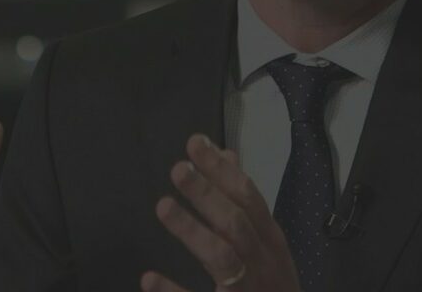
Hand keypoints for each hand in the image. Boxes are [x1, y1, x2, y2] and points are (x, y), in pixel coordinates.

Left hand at [140, 134, 300, 291]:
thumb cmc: (272, 285)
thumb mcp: (266, 242)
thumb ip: (244, 201)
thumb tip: (227, 155)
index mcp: (270, 240)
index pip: (248, 197)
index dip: (222, 170)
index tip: (196, 144)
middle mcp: (262, 263)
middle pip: (235, 222)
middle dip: (208, 193)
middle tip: (178, 168)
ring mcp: (248, 290)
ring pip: (221, 257)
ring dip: (192, 230)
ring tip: (163, 206)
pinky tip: (149, 278)